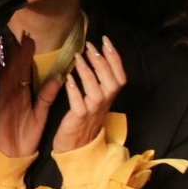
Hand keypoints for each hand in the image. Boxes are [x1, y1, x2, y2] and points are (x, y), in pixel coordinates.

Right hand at [0, 35, 63, 158]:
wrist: (12, 154)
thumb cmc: (25, 134)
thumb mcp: (39, 113)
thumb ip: (47, 96)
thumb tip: (58, 77)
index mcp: (20, 92)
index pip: (23, 68)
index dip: (25, 52)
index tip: (29, 36)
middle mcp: (11, 91)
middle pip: (12, 65)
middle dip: (13, 47)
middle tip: (16, 29)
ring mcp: (4, 96)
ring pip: (6, 72)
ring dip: (7, 55)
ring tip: (9, 38)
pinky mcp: (0, 104)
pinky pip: (2, 87)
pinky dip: (1, 73)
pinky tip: (1, 61)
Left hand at [51, 38, 127, 155]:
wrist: (77, 148)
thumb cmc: (84, 119)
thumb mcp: (95, 99)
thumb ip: (98, 81)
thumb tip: (95, 55)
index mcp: (108, 97)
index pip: (119, 76)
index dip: (115, 58)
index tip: (106, 41)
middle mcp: (104, 104)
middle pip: (111, 82)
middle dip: (102, 62)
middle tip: (91, 46)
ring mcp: (91, 112)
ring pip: (96, 92)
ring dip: (88, 73)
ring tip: (79, 57)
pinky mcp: (78, 120)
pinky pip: (79, 105)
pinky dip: (75, 92)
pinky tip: (68, 80)